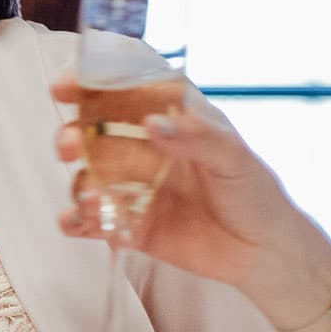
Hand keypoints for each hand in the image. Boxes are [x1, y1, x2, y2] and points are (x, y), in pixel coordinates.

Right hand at [51, 70, 305, 291]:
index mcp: (173, 119)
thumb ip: (196, 137)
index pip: (127, 87)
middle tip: (68, 146)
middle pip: (95, 132)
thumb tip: (152, 123)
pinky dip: (77, 220)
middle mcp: (146, 149)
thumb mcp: (234, 157)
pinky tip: (79, 222)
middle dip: (73, 135)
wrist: (264, 252)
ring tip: (92, 200)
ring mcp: (134, 187)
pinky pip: (92, 219)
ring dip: (79, 183)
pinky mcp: (129, 224)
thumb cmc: (255, 193)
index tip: (66, 87)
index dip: (93, 79)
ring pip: (88, 176)